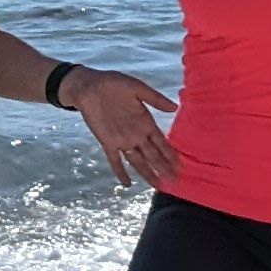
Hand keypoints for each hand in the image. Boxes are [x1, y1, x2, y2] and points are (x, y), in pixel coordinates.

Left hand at [63, 69, 178, 188]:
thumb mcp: (137, 88)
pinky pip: (115, 160)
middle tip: (175, 181)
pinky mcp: (107, 142)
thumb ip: (155, 98)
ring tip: (158, 186)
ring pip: (138, 161)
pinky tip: (127, 183)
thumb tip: (175, 108)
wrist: (89, 86)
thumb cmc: (114, 84)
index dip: (171, 155)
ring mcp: (122, 140)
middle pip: (153, 155)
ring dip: (147, 173)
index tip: (181, 167)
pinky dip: (120, 171)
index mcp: (145, 122)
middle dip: (164, 168)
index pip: (162, 143)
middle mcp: (136, 134)